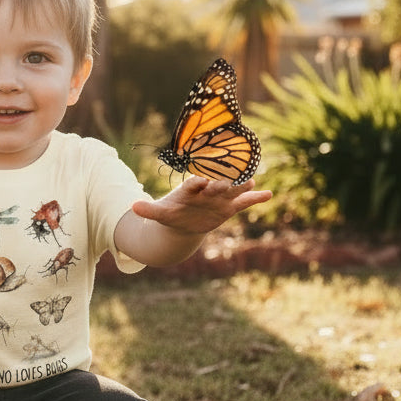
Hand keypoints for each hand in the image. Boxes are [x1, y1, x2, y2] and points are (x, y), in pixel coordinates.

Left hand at [131, 176, 271, 234]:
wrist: (184, 221)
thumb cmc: (171, 213)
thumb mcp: (160, 214)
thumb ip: (148, 210)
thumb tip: (132, 207)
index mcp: (190, 189)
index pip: (194, 184)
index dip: (198, 182)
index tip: (201, 180)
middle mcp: (207, 190)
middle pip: (216, 185)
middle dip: (222, 183)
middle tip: (230, 179)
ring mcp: (219, 198)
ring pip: (232, 190)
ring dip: (241, 186)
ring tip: (252, 181)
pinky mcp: (229, 207)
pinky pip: (243, 203)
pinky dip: (255, 199)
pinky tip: (268, 195)